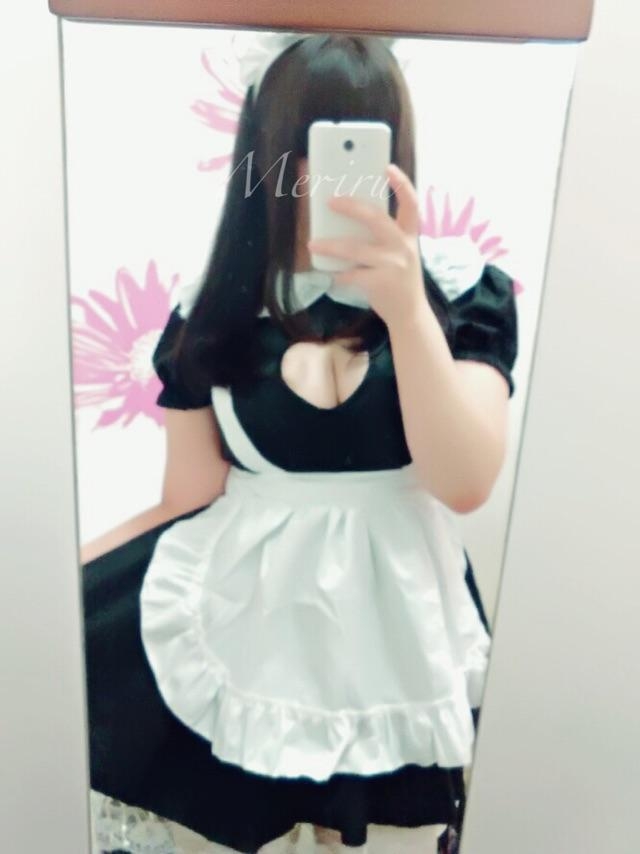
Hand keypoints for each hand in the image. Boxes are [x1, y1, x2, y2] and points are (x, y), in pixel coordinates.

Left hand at [306, 163, 426, 328]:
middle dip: (351, 207)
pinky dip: (338, 275)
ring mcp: (393, 265)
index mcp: (410, 235)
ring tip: (312, 244)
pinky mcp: (380, 283)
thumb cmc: (399, 280)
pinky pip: (352, 274)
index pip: (411, 204)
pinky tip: (330, 275)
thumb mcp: (400, 254)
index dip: (401, 184)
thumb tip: (349, 220)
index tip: (388, 167)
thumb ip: (384, 238)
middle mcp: (404, 247)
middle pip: (376, 218)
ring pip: (355, 249)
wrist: (410, 314)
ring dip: (331, 246)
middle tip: (330, 201)